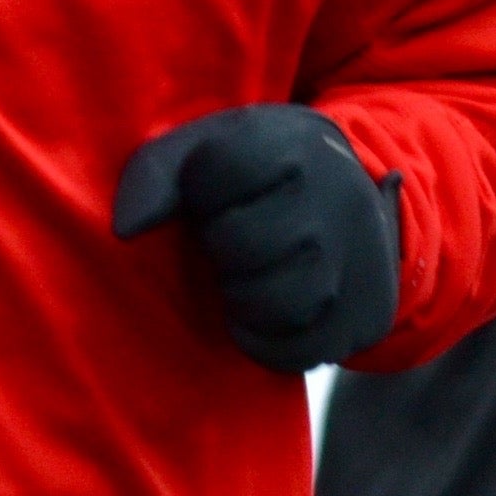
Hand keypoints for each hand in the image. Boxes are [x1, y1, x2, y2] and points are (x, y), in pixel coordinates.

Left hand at [112, 105, 400, 371]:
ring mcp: (361, 258)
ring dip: (244, 297)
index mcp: (291, 142)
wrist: (354, 193)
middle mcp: (337, 195)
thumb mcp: (208, 148)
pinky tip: (271, 308)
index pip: (212, 174)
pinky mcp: (370, 313)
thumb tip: (125, 229)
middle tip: (238, 237)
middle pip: (240, 244)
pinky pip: (295, 352)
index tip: (217, 191)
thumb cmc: (259, 173)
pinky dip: (267, 340)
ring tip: (254, 272)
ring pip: (273, 304)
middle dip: (223, 247)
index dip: (199, 194)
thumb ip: (156, 173)